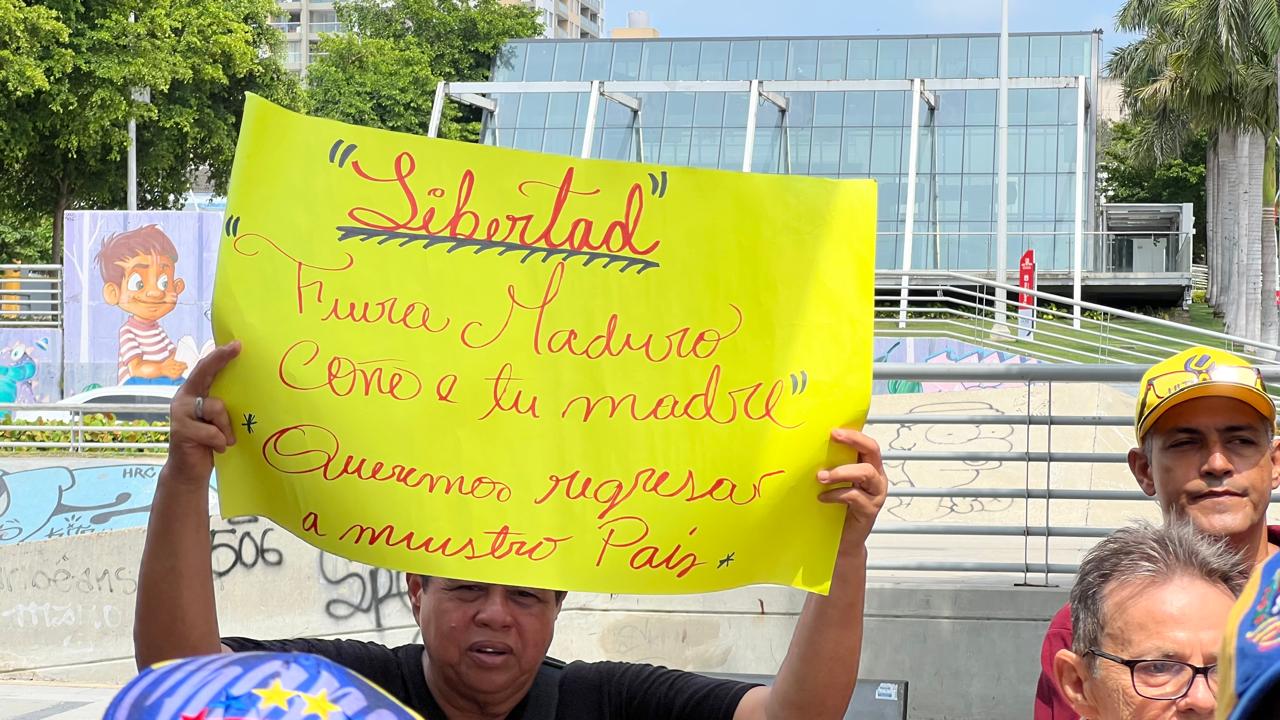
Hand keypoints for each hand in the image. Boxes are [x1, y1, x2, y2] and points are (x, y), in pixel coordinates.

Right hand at [164, 342, 240, 486]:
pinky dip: (220, 441)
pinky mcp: (181, 430)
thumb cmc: (210, 442)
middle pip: (203, 374)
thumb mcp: (219, 420)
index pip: (206, 369)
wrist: (190, 470)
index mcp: (195, 393)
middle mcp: (184, 398)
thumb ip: (225, 404)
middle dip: (220, 360)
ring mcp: (180, 413)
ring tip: (226, 439)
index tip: (237, 344)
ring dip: (227, 426)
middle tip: (236, 348)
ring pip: (216, 407)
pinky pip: (213, 431)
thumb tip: (251, 389)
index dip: (219, 355)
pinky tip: (217, 448)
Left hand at [817, 428, 886, 548]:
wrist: (843, 542)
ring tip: (821, 476)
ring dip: (841, 471)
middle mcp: (876, 478)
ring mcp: (875, 494)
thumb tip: (809, 450)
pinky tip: (822, 498)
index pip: (867, 444)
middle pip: (872, 451)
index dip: (854, 435)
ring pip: (865, 472)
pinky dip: (835, 494)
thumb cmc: (837, 510)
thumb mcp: (835, 484)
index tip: (834, 430)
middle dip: (853, 441)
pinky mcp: (870, 511)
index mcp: (869, 467)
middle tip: (833, 437)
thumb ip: (832, 467)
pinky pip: (854, 496)